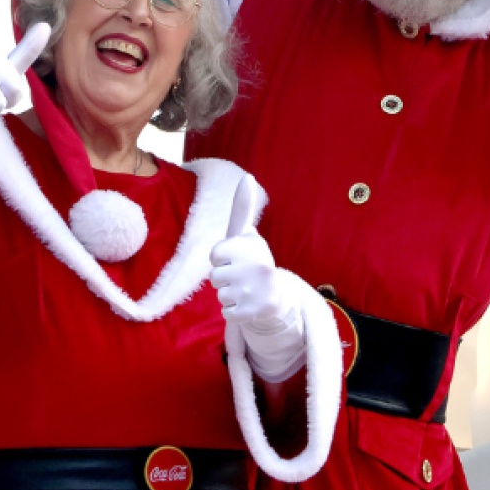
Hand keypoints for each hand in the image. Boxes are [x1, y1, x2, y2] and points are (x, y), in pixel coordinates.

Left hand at [210, 174, 289, 325]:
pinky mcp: (252, 313)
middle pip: (214, 277)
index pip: (214, 255)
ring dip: (229, 295)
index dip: (221, 258)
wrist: (275, 294)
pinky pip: (226, 312)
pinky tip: (247, 304)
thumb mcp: (246, 234)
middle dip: (224, 279)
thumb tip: (248, 176)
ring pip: (220, 295)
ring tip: (245, 290)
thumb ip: (243, 208)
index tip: (236, 258)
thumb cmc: (252, 259)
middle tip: (241, 277)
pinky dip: (233, 311)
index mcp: (250, 247)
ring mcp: (254, 291)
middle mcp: (255, 267)